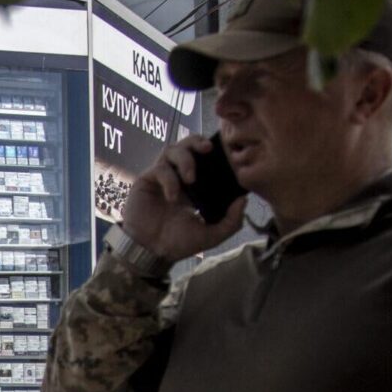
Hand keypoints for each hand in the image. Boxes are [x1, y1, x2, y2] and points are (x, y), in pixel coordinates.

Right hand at [119, 135, 248, 262]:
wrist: (150, 251)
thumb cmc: (178, 243)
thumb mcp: (211, 235)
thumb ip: (231, 221)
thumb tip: (244, 200)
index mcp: (196, 186)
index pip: (205, 158)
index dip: (214, 151)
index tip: (226, 153)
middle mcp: (179, 176)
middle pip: (187, 144)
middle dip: (198, 141)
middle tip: (208, 149)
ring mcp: (162, 176)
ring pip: (172, 150)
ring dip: (185, 159)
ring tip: (190, 178)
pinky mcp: (147, 180)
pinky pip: (160, 168)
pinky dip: (169, 179)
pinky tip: (173, 197)